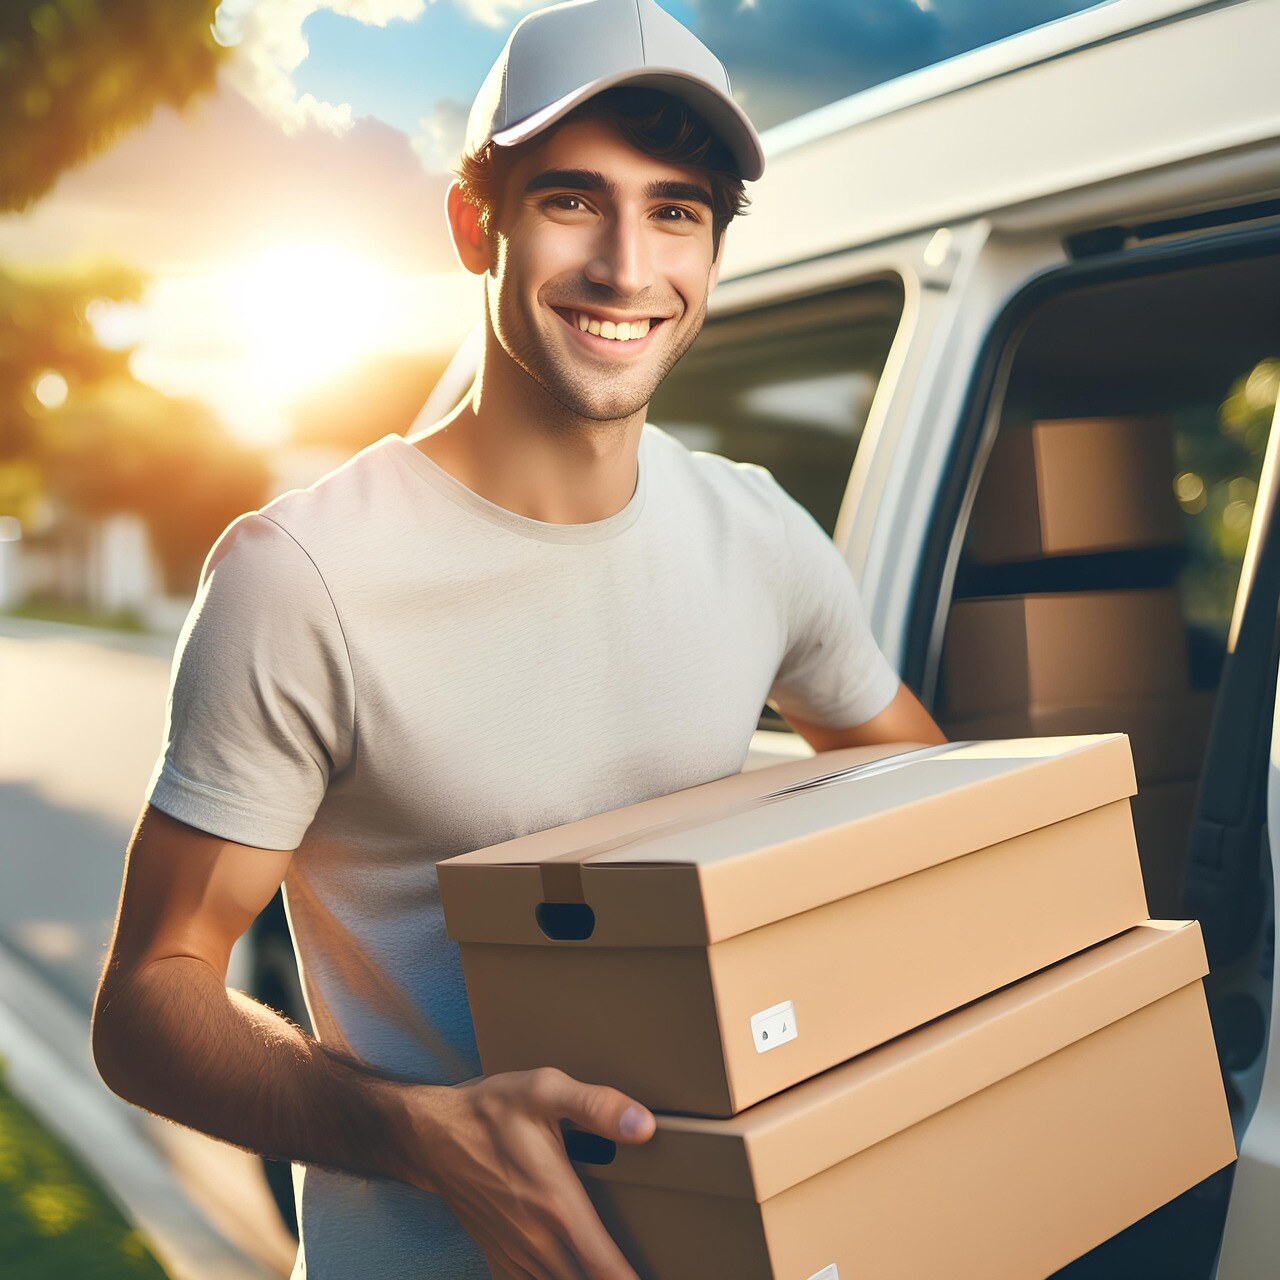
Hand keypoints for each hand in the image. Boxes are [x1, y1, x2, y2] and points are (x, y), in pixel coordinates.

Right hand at [406, 1066, 655, 1279]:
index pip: (605, 1268)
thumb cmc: (491, 1111)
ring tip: (607, 1268)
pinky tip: (570, 1268)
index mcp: (558, 1205)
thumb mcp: (545, 1090)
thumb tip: (644, 1124)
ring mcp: (518, 1252)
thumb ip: (597, 1107)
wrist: (433, 1134)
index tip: (654, 1275)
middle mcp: (539, 1240)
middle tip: (639, 1268)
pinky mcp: (501, 1254)